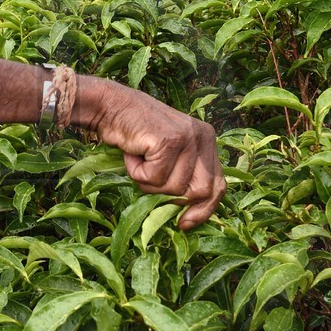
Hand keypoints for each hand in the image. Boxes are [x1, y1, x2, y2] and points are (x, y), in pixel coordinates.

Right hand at [75, 78, 225, 228]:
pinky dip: (138, 172)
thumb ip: (184, 176)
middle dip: (173, 198)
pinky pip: (155, 177)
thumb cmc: (137, 135)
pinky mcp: (169, 140)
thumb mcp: (170, 155)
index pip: (219, 185)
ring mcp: (187, 137)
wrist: (112, 107)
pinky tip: (133, 153)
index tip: (185, 223)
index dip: (205, 209)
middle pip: (201, 191)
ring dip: (149, 183)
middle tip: (151, 184)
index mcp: (208, 141)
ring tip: (140, 160)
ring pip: (175, 188)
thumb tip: (189, 217)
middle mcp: (203, 137)